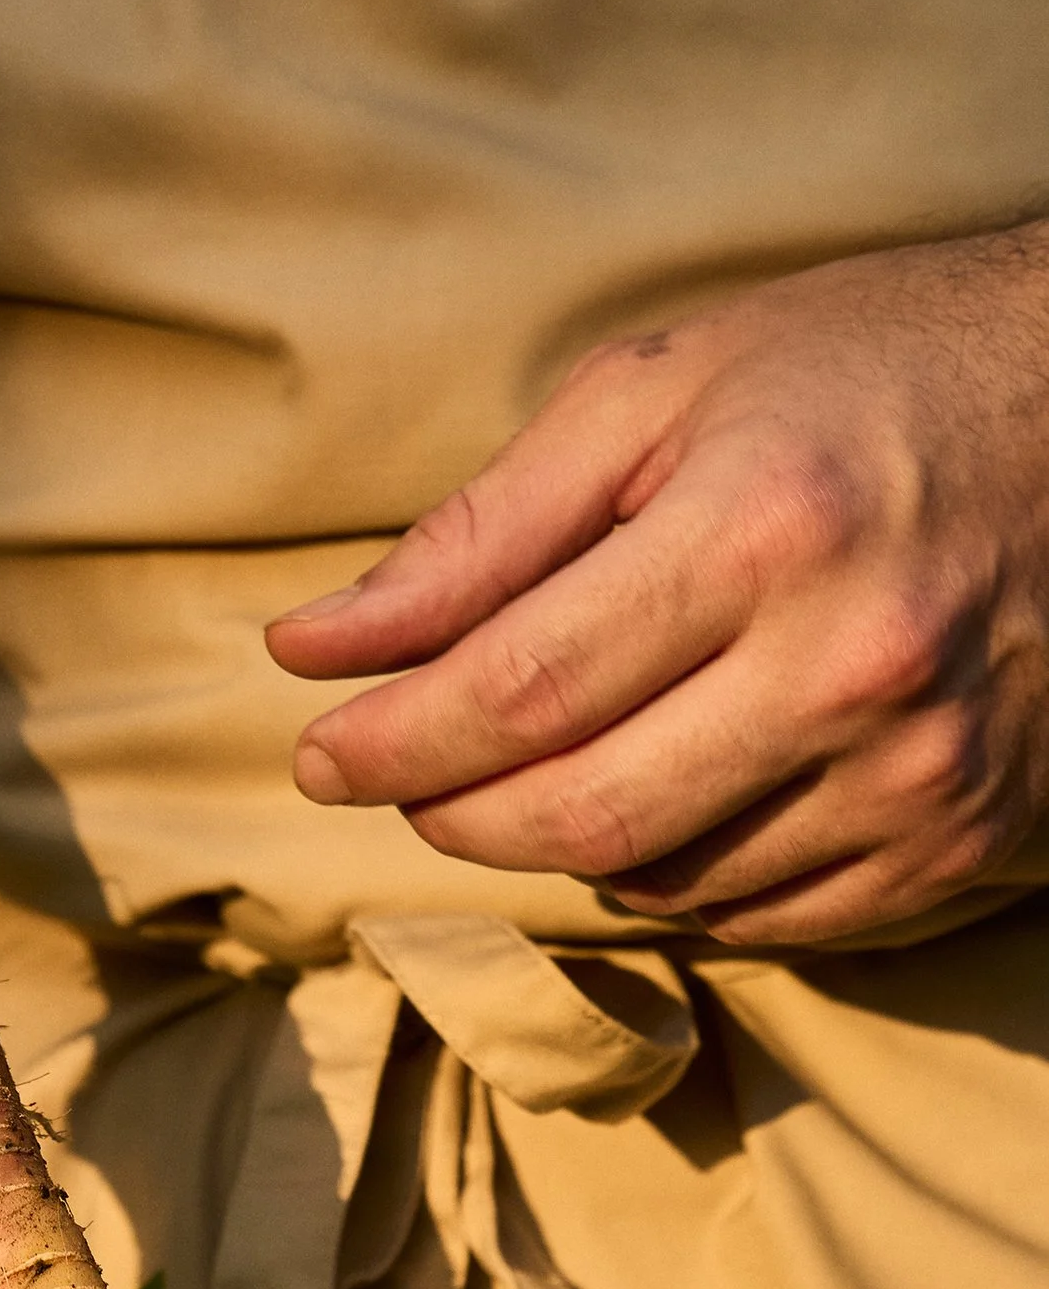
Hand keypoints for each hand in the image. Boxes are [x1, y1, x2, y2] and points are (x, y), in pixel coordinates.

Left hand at [264, 230, 1048, 946]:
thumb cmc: (856, 370)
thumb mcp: (654, 392)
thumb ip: (481, 532)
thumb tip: (313, 647)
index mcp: (760, 531)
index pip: (519, 694)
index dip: (391, 743)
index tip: (317, 754)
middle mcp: (855, 668)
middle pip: (582, 814)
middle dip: (452, 811)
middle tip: (398, 773)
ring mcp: (929, 770)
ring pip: (671, 882)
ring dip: (567, 841)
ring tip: (548, 754)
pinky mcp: (975, 838)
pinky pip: (775, 918)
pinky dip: (685, 877)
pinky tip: (666, 795)